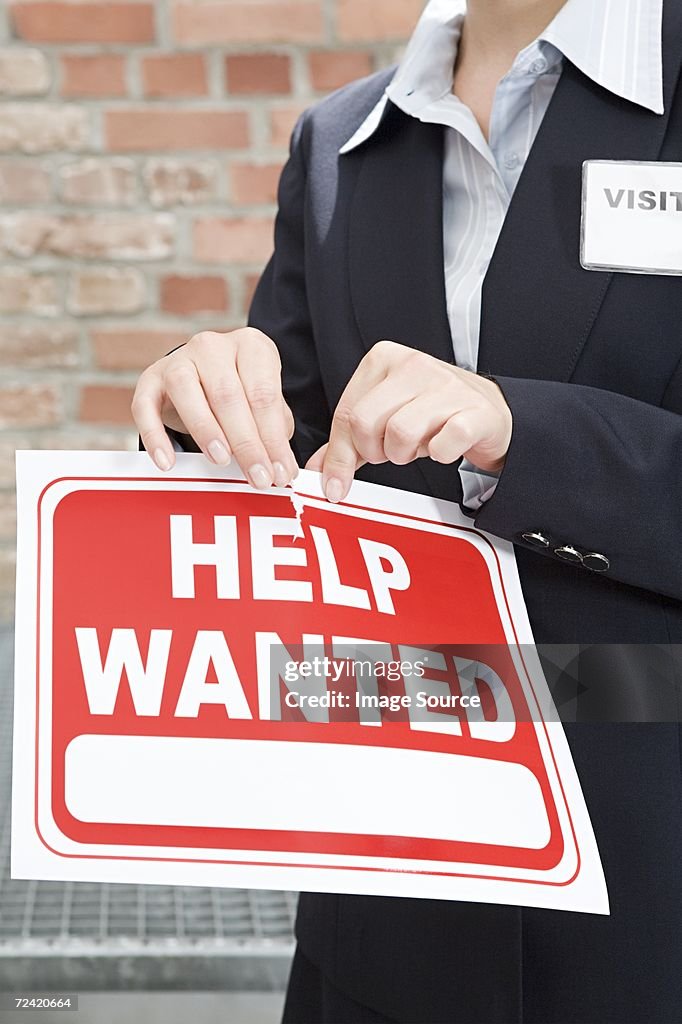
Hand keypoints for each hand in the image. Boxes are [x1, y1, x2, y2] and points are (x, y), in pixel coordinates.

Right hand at [131, 328, 297, 488]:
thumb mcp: (264, 404)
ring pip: (186, 390)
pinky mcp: (150, 378)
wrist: (201, 377)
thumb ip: (274, 429)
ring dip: (205, 429)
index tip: (281, 473)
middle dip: (246, 443)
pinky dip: (154, 435)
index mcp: (252, 347)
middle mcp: (214, 346)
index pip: (264, 395)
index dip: (273, 438)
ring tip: (221, 461)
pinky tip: (167, 462)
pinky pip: (145, 406)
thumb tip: (280, 466)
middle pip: (229, 395)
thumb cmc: (241, 393)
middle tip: (258, 478)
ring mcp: (179, 359)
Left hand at [306, 340, 511, 502]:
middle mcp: (413, 364)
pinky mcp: (473, 410)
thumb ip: (348, 442)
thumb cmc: (431, 412)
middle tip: (391, 452)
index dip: (342, 455)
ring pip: (400, 434)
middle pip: (366, 424)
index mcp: (383, 359)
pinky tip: (442, 446)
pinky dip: (438, 455)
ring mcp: (446, 385)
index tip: (337, 484)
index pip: (346, 413)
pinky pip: (442, 443)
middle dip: (375, 452)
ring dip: (405, 454)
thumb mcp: (385, 417)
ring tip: (418, 447)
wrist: (488, 411)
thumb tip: (317, 470)